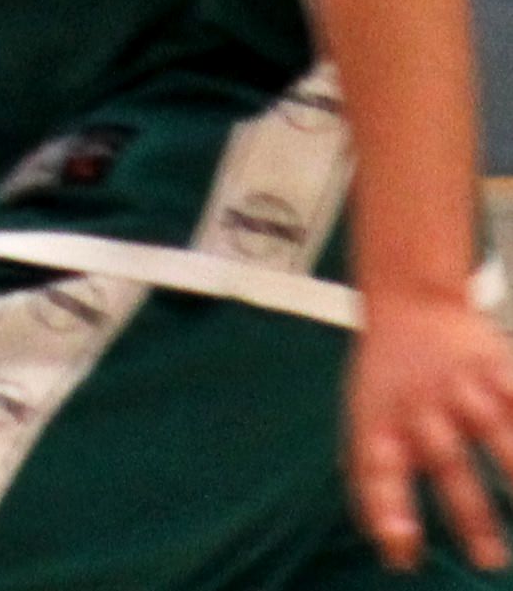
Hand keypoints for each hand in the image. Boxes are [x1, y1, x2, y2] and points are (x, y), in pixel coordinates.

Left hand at [349, 287, 512, 569]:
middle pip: (446, 462)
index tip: (401, 552)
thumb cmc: (389, 378)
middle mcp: (420, 405)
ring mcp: (462, 386)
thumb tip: (396, 552)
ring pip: (496, 433)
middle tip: (491, 561)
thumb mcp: (365, 418)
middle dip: (471, 515)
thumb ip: (376, 480)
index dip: (387, 512)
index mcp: (380, 420)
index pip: (377, 472)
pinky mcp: (497, 368)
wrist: (410, 302)